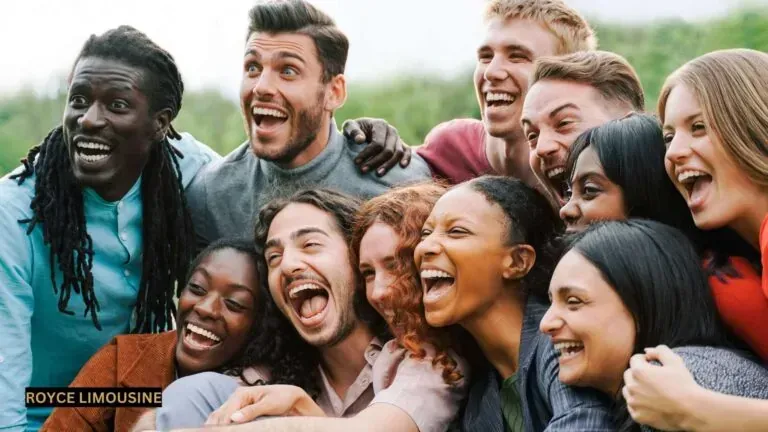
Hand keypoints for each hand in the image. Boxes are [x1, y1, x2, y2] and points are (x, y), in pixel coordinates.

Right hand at [204, 385, 323, 424]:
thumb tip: (234, 418)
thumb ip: (252, 411)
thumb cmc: (281, 398)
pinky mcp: (237, 409)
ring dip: (216, 426)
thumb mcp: (269, 405)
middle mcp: (235, 397)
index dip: (223, 426)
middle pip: (219, 415)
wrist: (290, 396)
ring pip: (218, 416)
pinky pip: (224, 418)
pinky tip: (217, 430)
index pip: (226, 413)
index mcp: (241, 394)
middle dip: (217, 427)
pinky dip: (220, 425)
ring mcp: (235, 402)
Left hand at [342, 117, 411, 175]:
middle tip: (363, 170)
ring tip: (378, 174)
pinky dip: (406, 158)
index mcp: (380, 124)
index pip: (377, 143)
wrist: (362, 131)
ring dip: (388, 165)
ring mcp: (398, 138)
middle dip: (375, 162)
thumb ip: (353, 131)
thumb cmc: (355, 130)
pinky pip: (407, 151)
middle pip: (388, 150)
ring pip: (398, 153)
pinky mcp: (401, 144)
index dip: (367, 154)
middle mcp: (391, 130)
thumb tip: (360, 140)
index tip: (356, 162)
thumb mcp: (349, 127)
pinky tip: (402, 166)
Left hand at [623, 345, 701, 429]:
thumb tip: (647, 351)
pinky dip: (638, 403)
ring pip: (628, 390)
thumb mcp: (675, 361)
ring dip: (635, 388)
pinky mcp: (637, 415)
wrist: (692, 410)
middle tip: (653, 378)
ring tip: (651, 391)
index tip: (653, 365)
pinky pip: (632, 406)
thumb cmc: (684, 384)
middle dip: (638, 373)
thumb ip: (659, 351)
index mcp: (639, 371)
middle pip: (629, 374)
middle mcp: (632, 386)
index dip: (645, 360)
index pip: (635, 359)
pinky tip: (651, 403)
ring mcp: (633, 402)